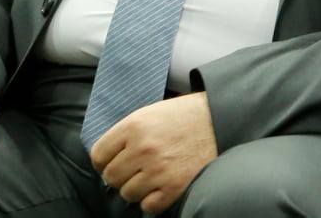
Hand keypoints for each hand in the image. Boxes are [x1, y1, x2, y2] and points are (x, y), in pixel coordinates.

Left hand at [89, 92, 218, 214]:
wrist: (221, 118)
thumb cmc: (185, 116)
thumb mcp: (151, 113)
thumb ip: (126, 133)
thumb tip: (106, 159)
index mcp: (134, 126)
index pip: (98, 155)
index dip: (105, 161)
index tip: (114, 162)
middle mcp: (143, 148)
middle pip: (111, 177)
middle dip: (122, 175)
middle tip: (137, 169)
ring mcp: (159, 169)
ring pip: (128, 193)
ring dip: (138, 188)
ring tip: (153, 175)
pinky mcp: (174, 186)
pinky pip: (148, 206)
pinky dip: (153, 200)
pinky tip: (163, 185)